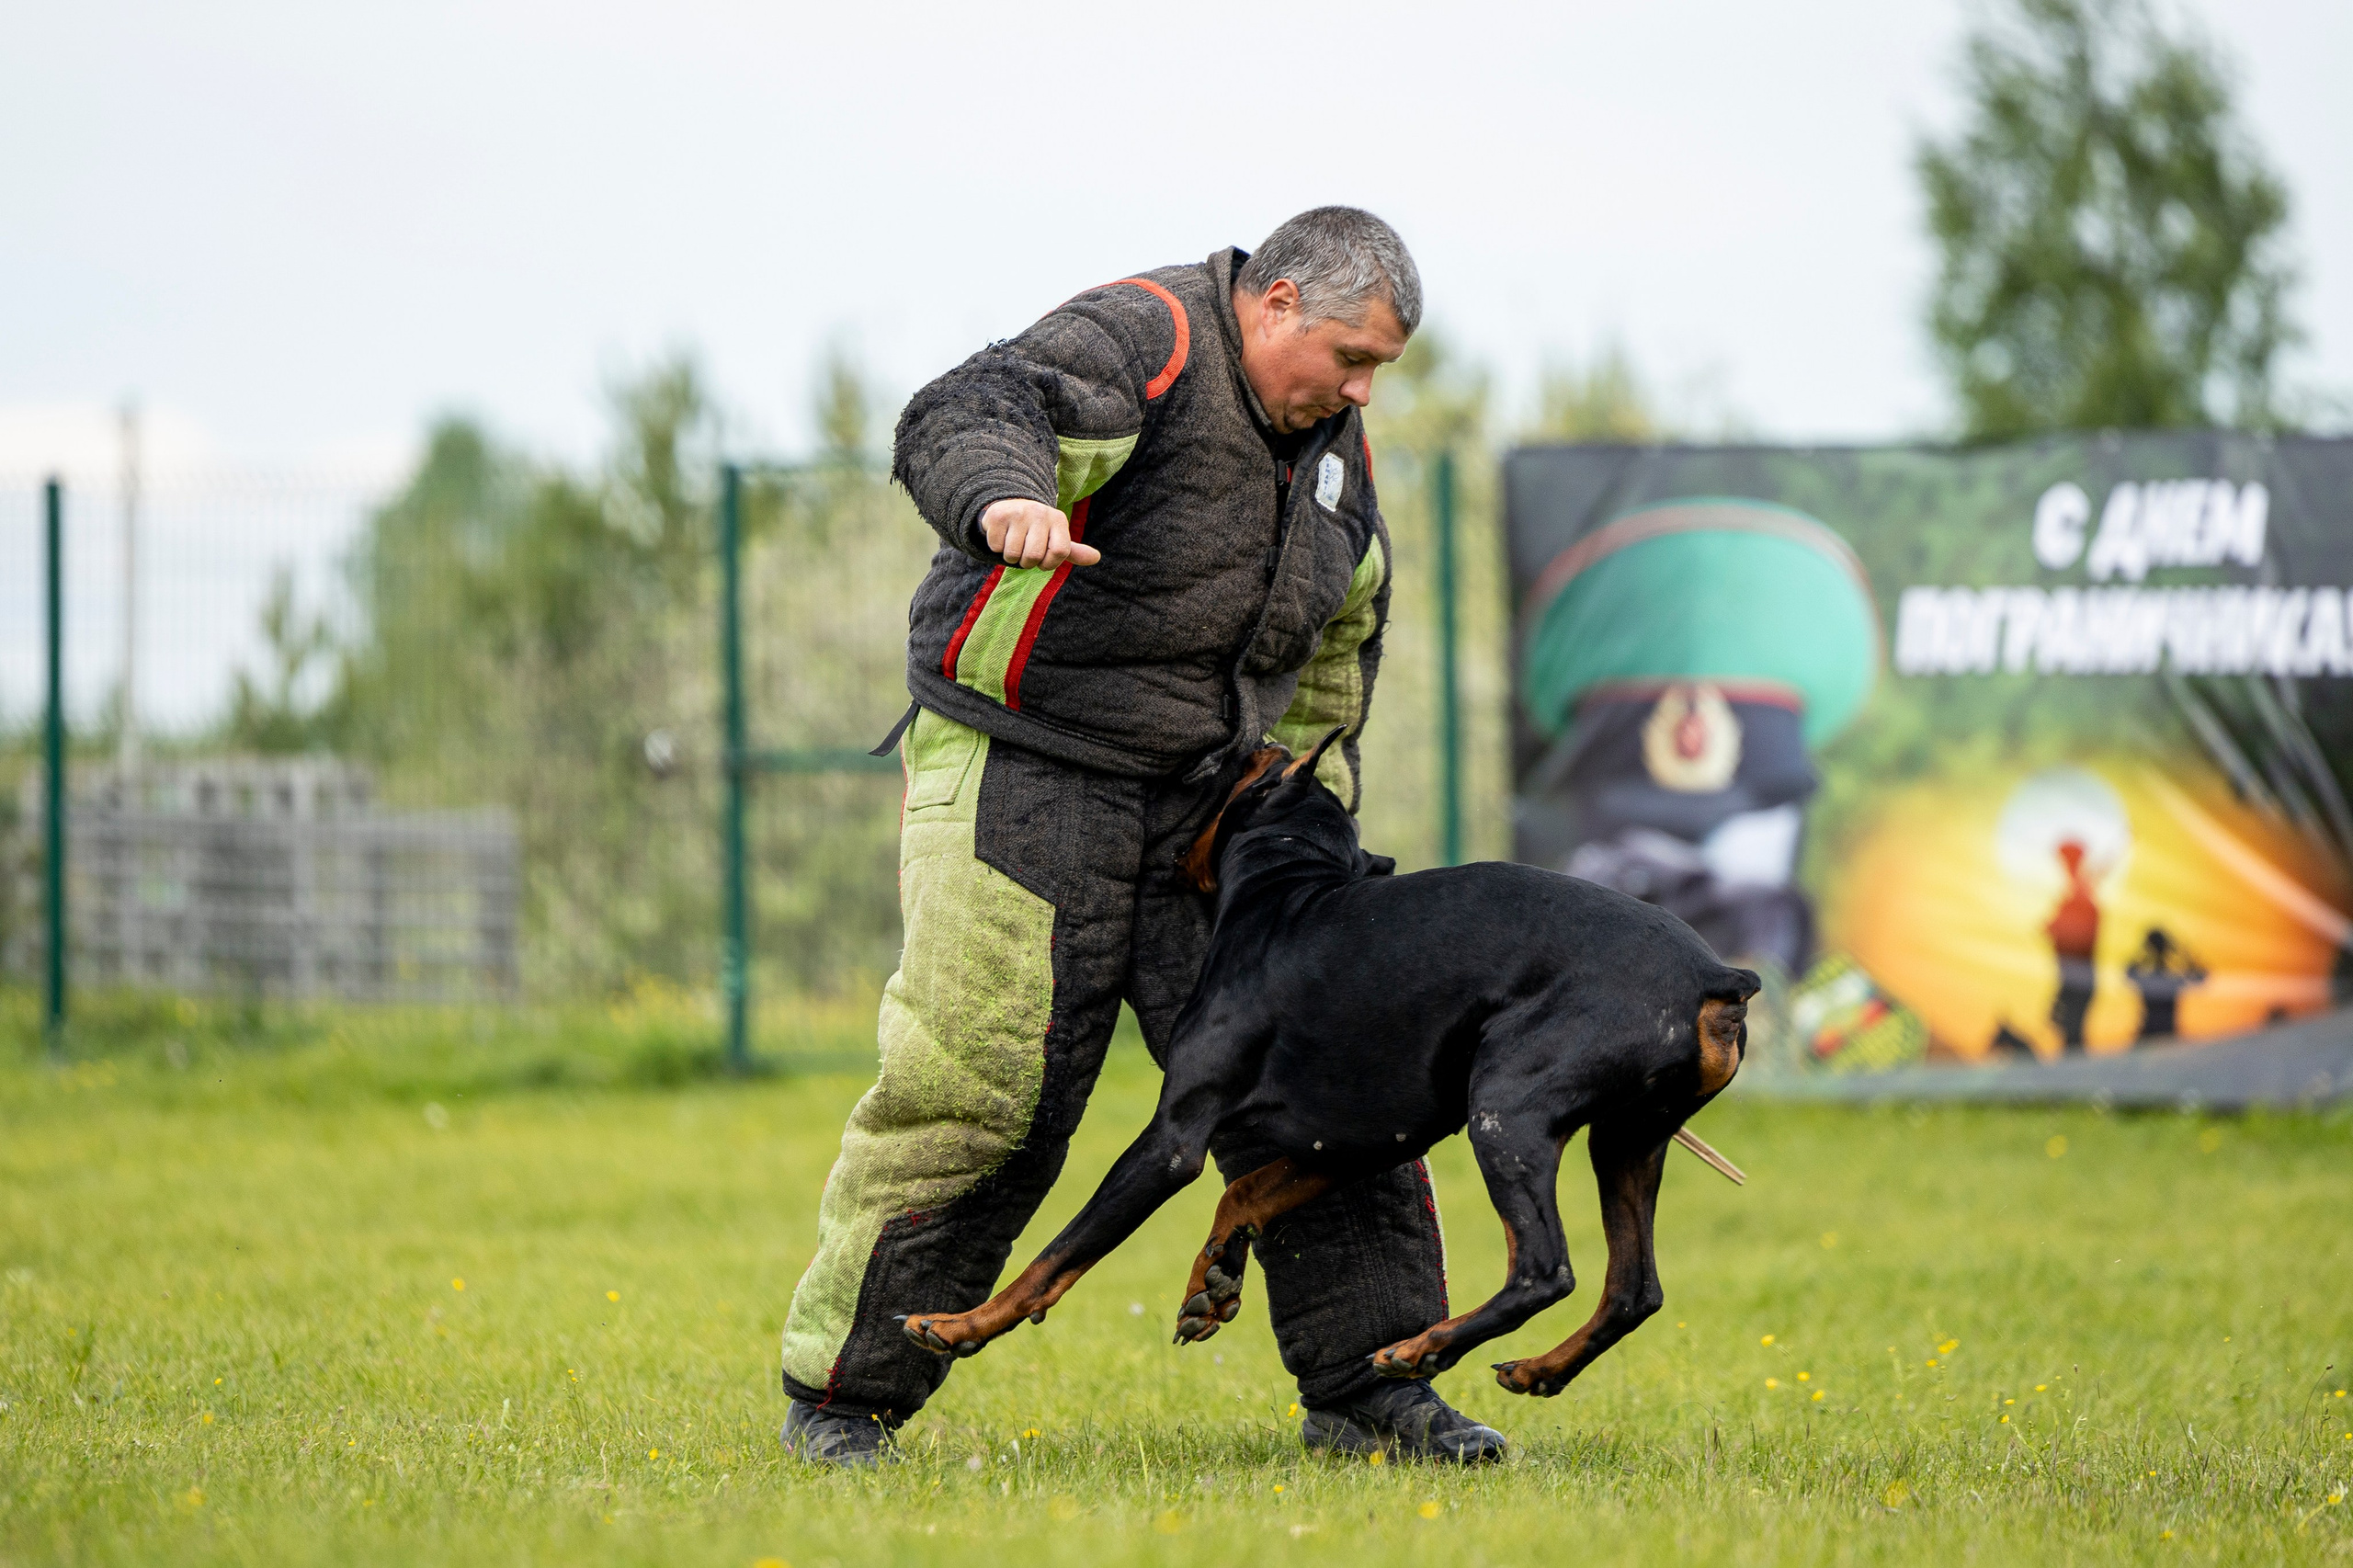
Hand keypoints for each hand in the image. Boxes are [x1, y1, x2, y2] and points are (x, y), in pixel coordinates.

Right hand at [982, 498, 1101, 569]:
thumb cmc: (1036, 530)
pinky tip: (1001, 535)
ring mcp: (1018, 512)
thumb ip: (1073, 551)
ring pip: (1013, 555)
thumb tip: (1096, 558)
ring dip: (1010, 557)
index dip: (1049, 564)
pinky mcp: (998, 515)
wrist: (1009, 506)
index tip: (1043, 560)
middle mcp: (1040, 512)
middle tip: (1024, 551)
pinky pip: (996, 547)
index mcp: (1058, 519)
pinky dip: (996, 548)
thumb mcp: (1055, 538)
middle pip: (1033, 556)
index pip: (1060, 553)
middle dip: (1027, 562)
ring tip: (1012, 543)